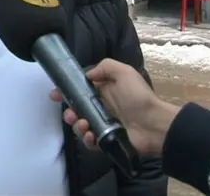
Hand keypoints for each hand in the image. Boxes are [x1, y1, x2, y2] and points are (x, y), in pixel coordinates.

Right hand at [49, 58, 180, 155]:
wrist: (154, 124)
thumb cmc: (139, 97)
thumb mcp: (124, 72)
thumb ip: (105, 67)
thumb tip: (87, 75)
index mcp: (105, 91)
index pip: (80, 91)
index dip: (66, 92)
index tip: (55, 94)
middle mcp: (102, 108)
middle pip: (77, 110)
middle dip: (69, 112)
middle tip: (70, 114)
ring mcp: (104, 125)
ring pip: (81, 126)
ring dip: (77, 125)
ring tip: (83, 124)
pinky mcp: (107, 141)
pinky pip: (91, 142)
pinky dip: (87, 139)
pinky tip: (91, 135)